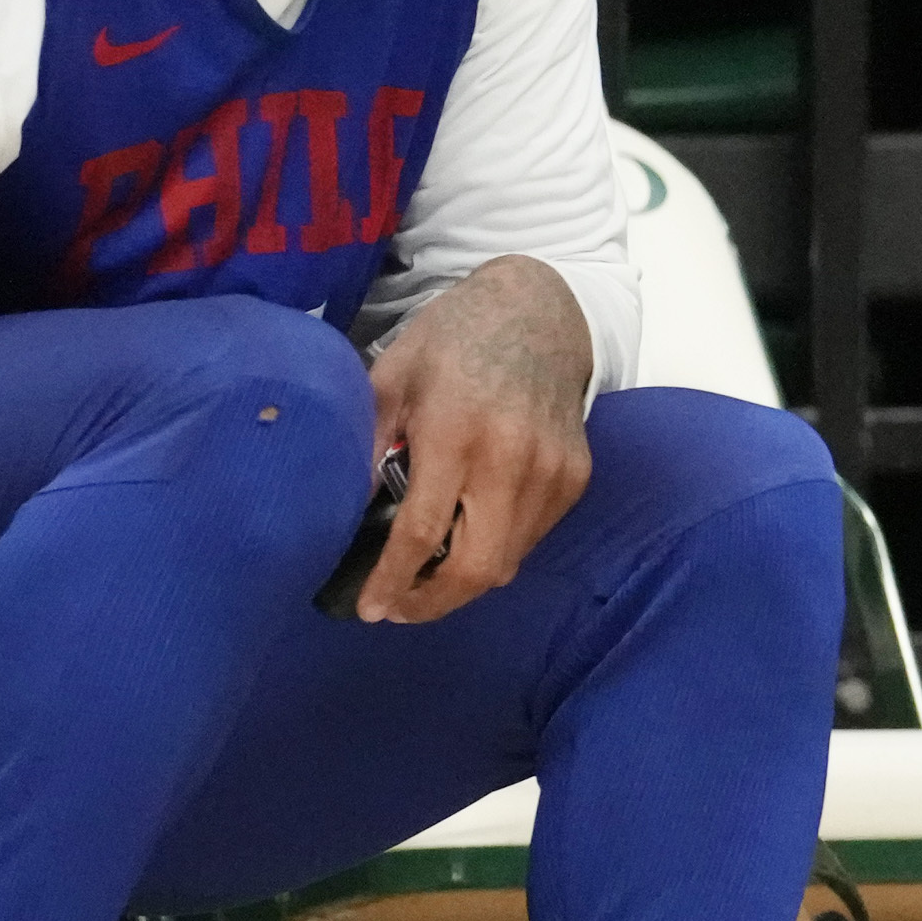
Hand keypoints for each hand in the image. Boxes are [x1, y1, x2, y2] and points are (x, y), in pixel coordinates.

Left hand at [359, 252, 592, 624]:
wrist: (540, 310)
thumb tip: (345, 511)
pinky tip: (470, 535)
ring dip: (465, 581)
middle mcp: (512, 460)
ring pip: (509, 562)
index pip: (422, 532)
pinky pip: (533, 538)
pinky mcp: (576, 477)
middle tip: (399, 609)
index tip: (370, 610)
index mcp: (456, 432)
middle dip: (434, 603)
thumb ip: (369, 443)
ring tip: (427, 578)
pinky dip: (498, 549)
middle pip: (477, 567)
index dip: (393, 581)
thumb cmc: (453, 340)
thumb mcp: (392, 377)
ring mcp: (552, 472)